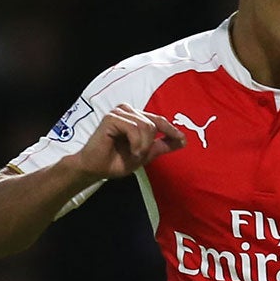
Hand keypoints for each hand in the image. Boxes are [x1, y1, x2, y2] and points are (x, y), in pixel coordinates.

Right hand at [66, 105, 185, 180]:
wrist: (96, 169)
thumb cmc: (116, 161)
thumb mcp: (145, 154)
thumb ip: (162, 145)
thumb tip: (183, 140)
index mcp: (135, 117)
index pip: (158, 120)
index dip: (171, 130)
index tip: (183, 140)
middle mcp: (128, 111)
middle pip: (153, 123)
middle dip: (149, 144)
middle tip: (139, 155)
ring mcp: (119, 113)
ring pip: (146, 126)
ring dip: (143, 145)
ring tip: (133, 153)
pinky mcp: (112, 117)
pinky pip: (134, 128)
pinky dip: (136, 143)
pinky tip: (130, 150)